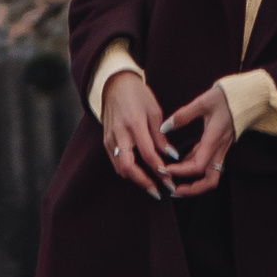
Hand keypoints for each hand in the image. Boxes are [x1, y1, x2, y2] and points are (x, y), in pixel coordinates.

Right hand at [102, 70, 174, 197]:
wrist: (114, 85)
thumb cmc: (138, 95)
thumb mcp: (154, 111)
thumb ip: (161, 136)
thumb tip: (171, 156)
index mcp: (134, 124)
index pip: (147, 154)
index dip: (159, 169)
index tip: (170, 179)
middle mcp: (119, 134)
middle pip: (128, 167)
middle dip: (143, 182)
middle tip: (158, 191)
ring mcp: (109, 139)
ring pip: (120, 168)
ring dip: (136, 180)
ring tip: (152, 186)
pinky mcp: (106, 142)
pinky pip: (116, 162)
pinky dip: (128, 171)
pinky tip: (140, 175)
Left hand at [159, 82, 236, 196]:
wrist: (249, 96)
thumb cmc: (227, 98)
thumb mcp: (203, 102)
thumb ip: (183, 116)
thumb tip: (165, 127)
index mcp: (214, 140)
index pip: (198, 166)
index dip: (181, 172)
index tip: (165, 170)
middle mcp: (219, 149)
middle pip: (210, 180)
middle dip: (192, 189)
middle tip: (174, 190)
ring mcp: (221, 148)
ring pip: (210, 174)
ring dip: (195, 182)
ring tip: (176, 182)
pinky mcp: (220, 145)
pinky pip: (209, 162)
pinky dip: (195, 167)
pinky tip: (182, 163)